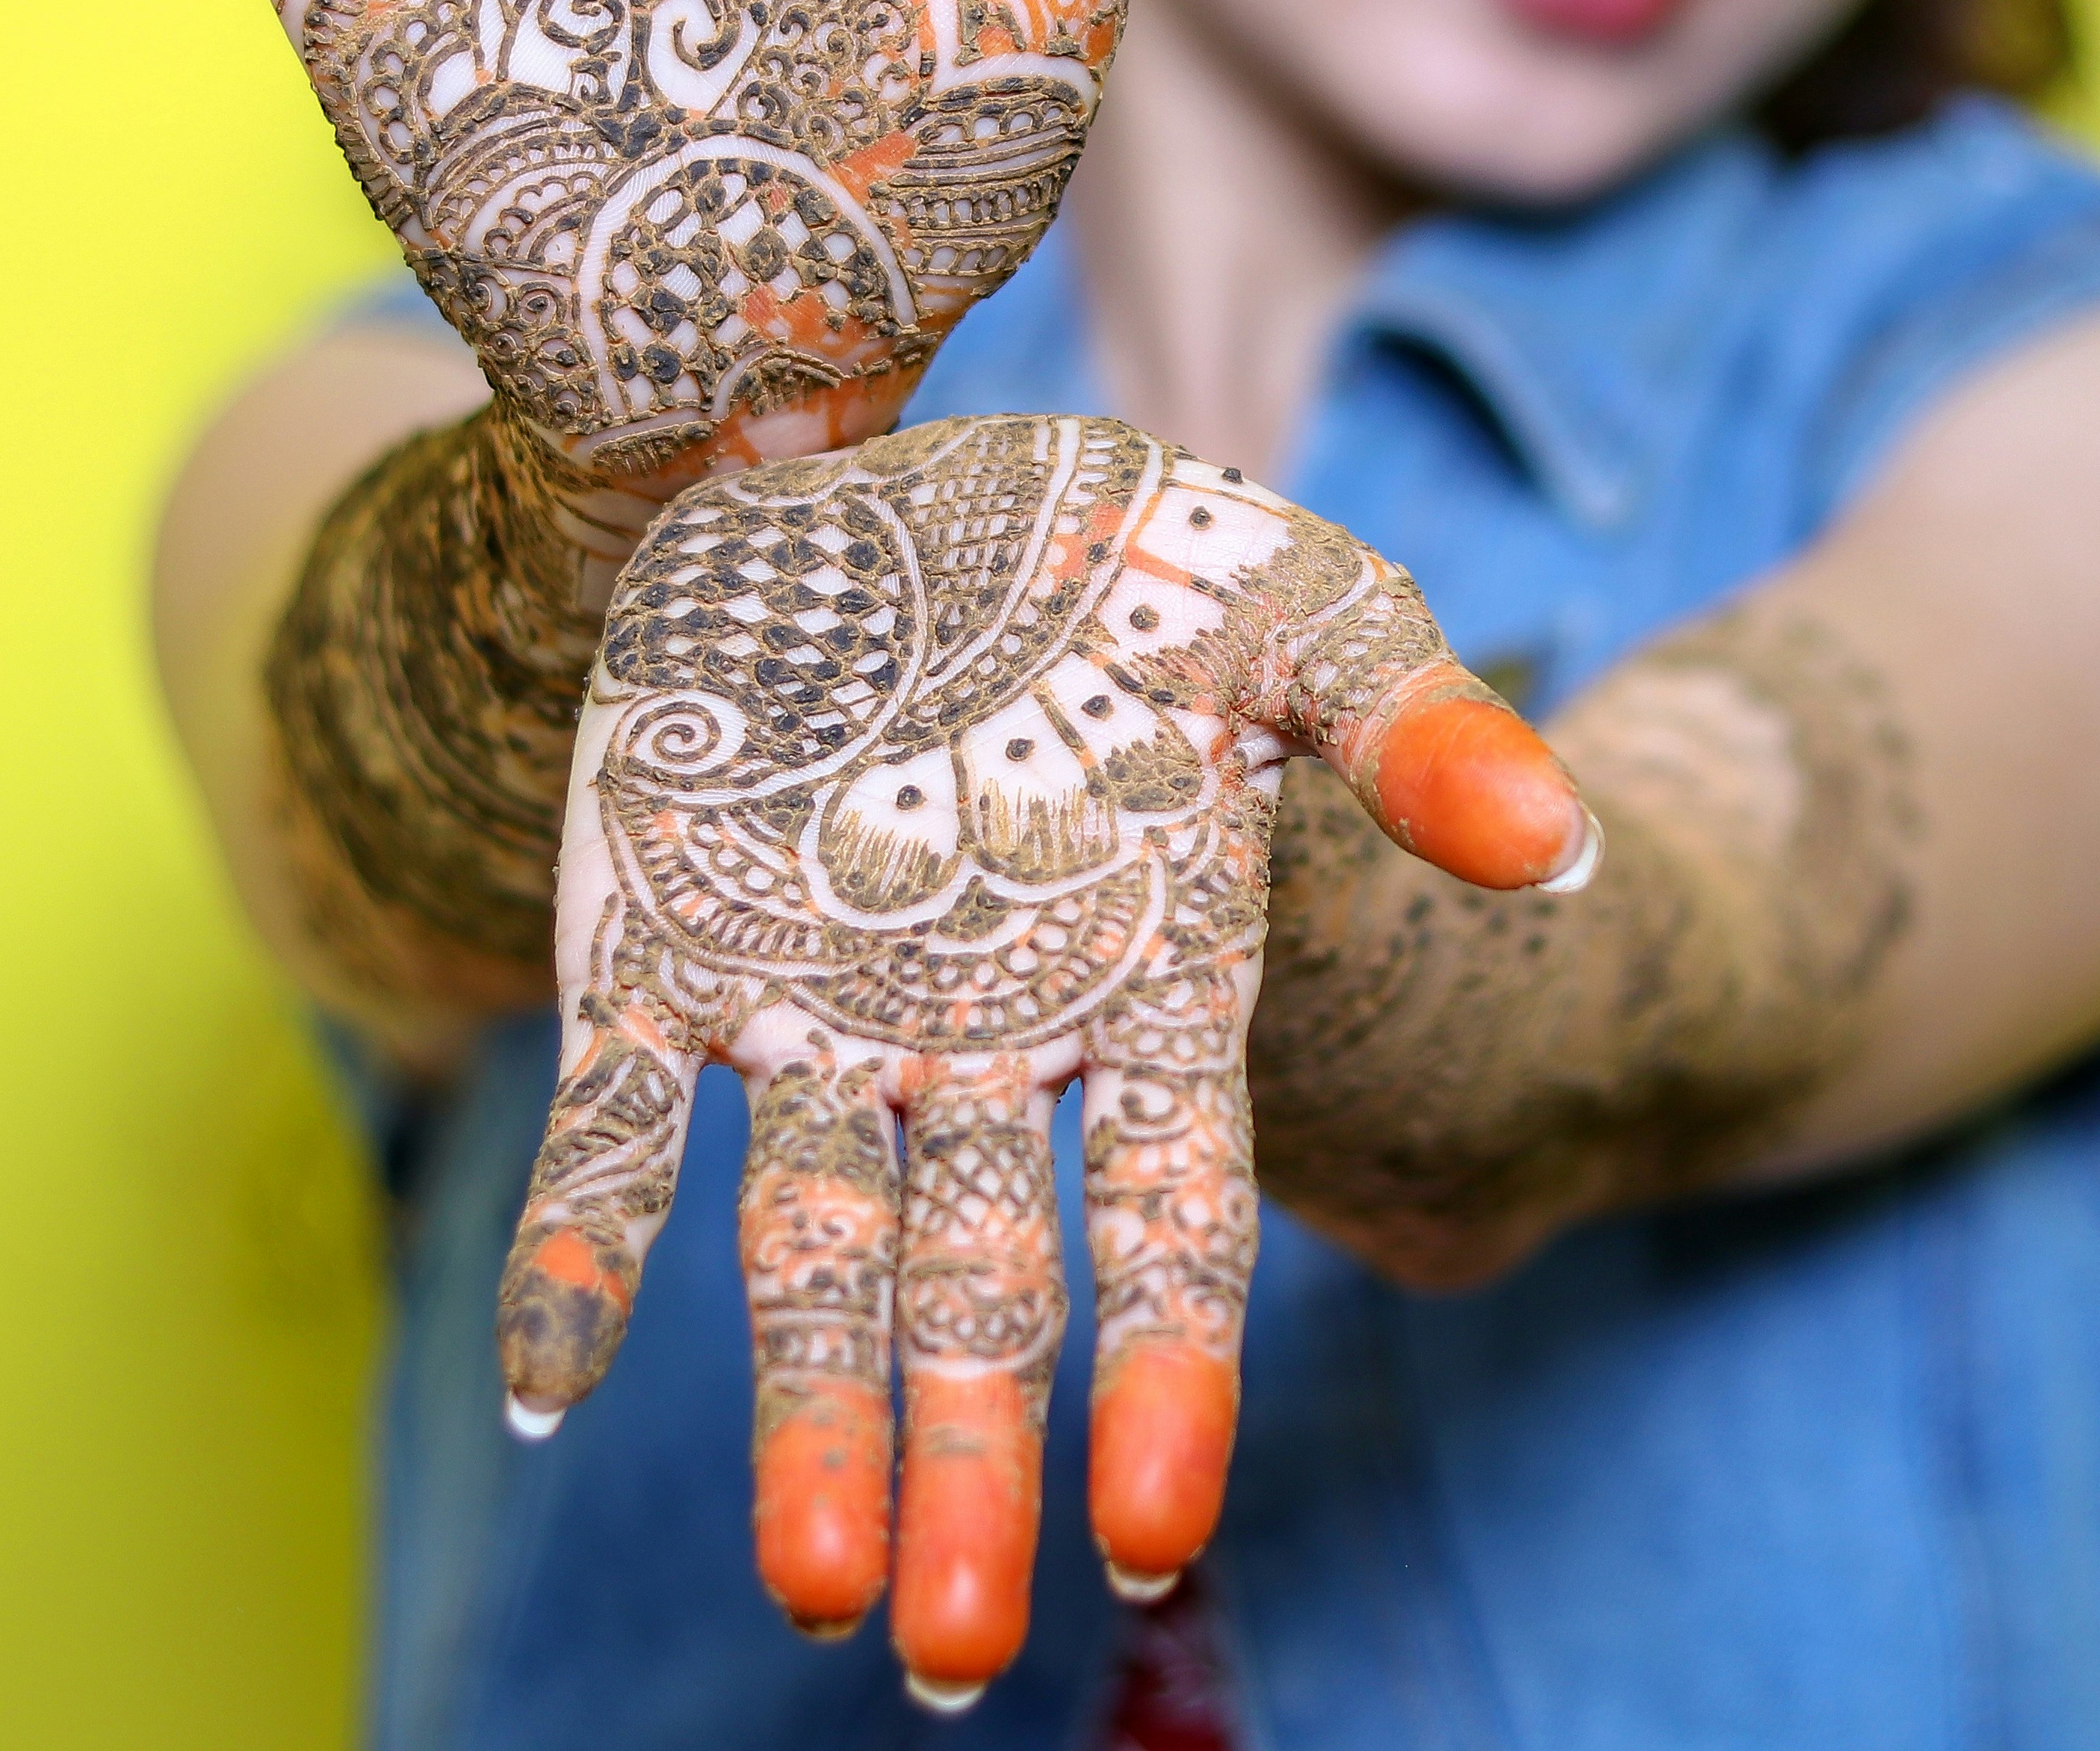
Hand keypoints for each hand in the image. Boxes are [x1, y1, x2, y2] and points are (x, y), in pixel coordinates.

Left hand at [499, 415, 1601, 1705]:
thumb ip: (1413, 723)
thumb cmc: (1112, 562)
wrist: (880, 467)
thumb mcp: (1286, 604)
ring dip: (809, 1423)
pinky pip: (610, 1130)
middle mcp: (981, 1039)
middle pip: (985, 1290)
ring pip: (812, 1255)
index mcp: (1143, 984)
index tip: (1149, 1527)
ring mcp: (812, 1012)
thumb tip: (1555, 842)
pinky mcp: (657, 953)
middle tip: (953, 1652)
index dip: (1162, 1367)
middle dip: (973, 1465)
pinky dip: (575, 1253)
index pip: (1169, 1216)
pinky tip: (543, 1381)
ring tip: (816, 1596)